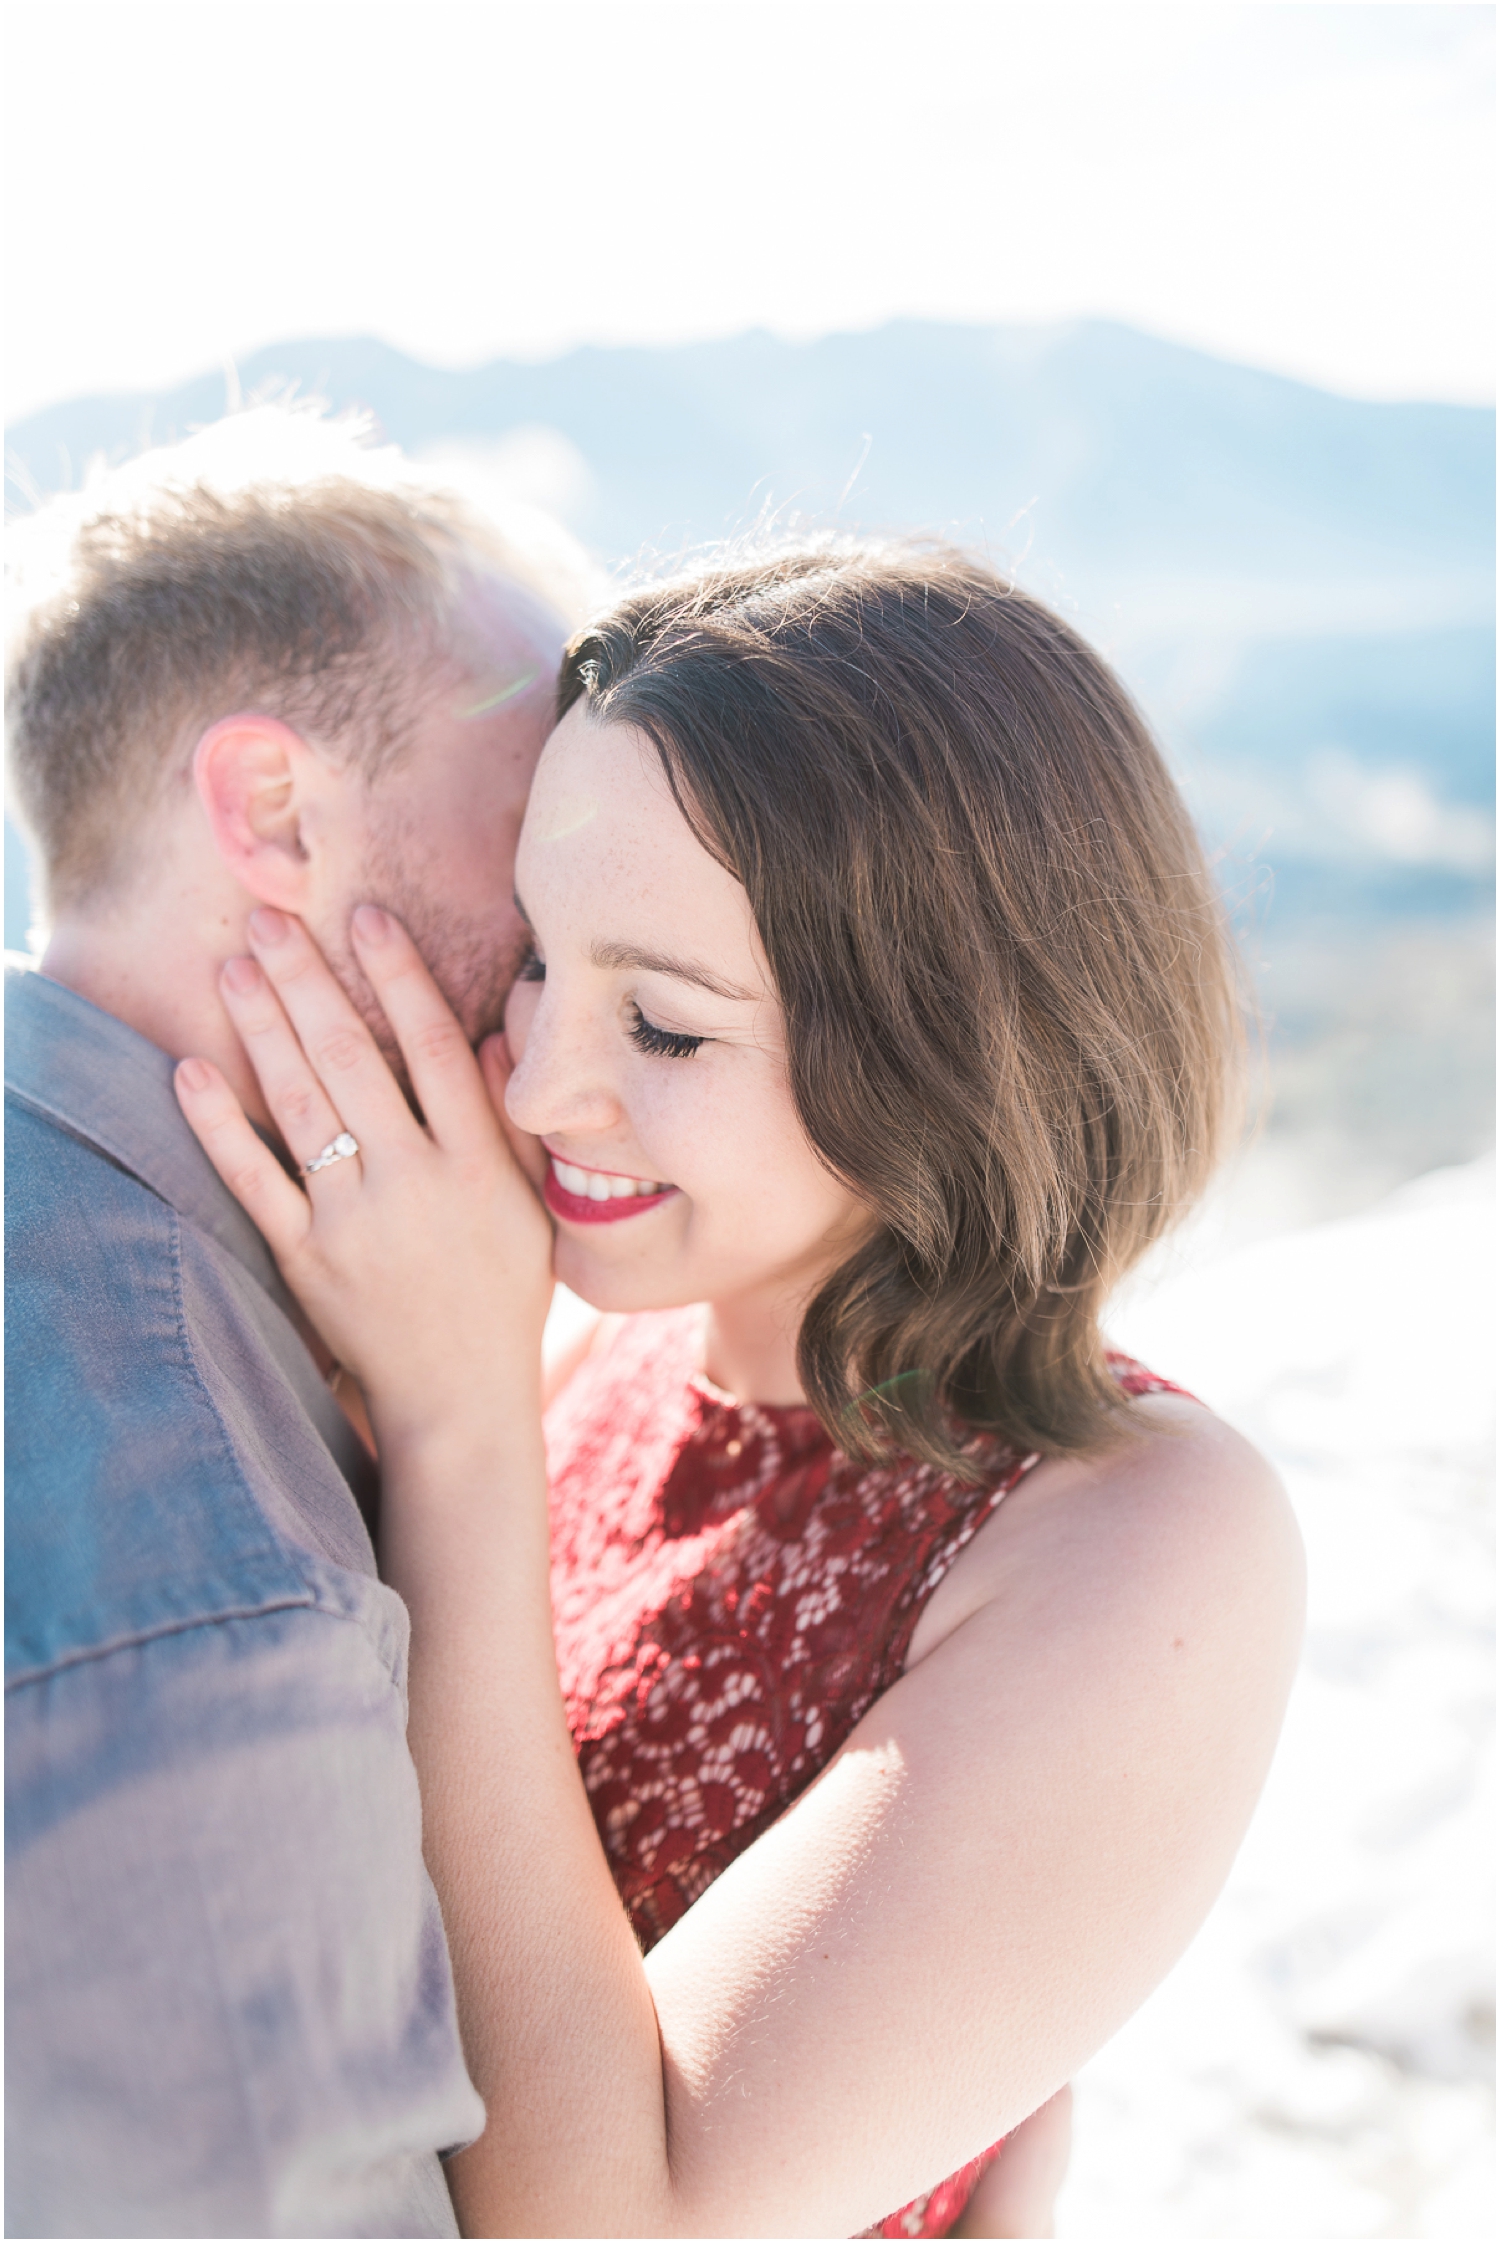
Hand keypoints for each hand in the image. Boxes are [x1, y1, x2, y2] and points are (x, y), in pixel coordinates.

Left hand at [175, 905, 553, 1452]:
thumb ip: (516, 1121)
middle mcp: (414, 1183)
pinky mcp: (305, 1258)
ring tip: (235, 967)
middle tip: (269, 920)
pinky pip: (254, 1182)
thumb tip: (495, 1031)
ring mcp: (353, 1221)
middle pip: (352, 1060)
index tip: (366, 916)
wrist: (460, 1398)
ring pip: (301, 1107)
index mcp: (477, 1165)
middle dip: (308, 982)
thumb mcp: (534, 1206)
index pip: (433, 1049)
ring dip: (264, 1029)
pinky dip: (219, 1128)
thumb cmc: (505, 1296)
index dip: (398, 977)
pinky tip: (191, 1071)